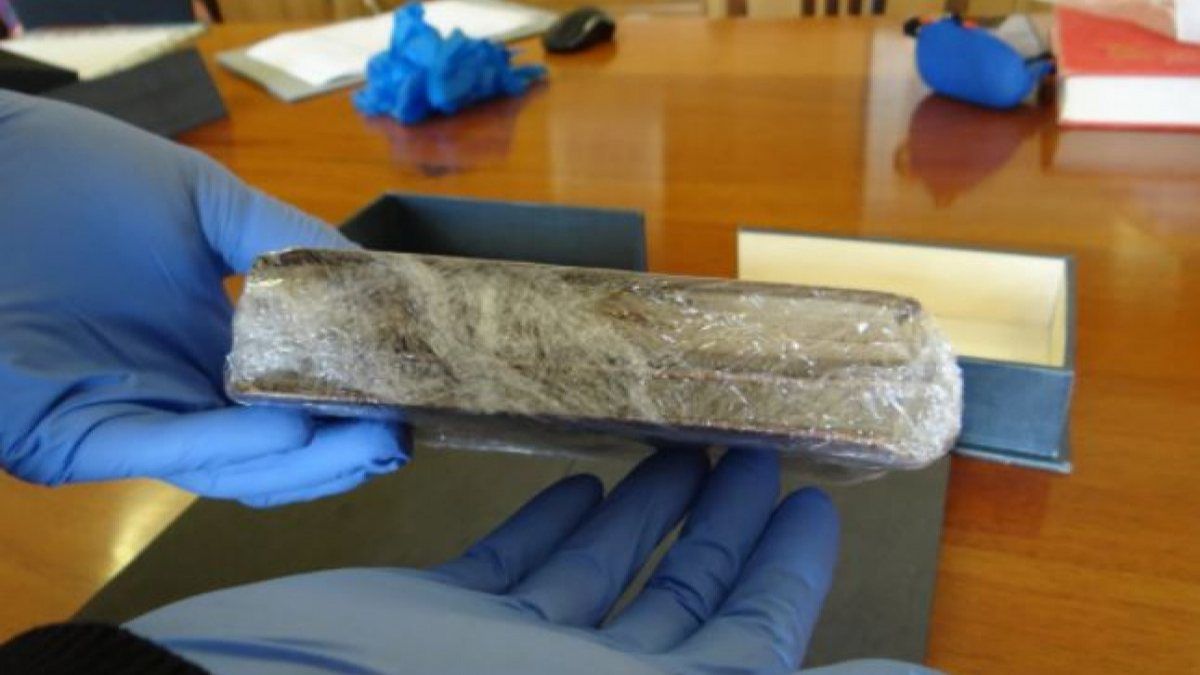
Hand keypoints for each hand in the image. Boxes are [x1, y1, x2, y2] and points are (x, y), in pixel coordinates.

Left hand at [0, 91, 406, 505]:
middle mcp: (173, 392)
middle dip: (338, 452)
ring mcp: (128, 419)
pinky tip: (291, 427)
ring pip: (227, 467)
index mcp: (202, 344)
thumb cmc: (72, 179)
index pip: (287, 397)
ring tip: (367, 439)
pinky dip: (231, 445)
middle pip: (268, 450)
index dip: (347, 405)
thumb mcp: (200, 202)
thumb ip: (280, 239)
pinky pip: (163, 452)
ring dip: (301, 463)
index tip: (408, 396)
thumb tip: (371, 276)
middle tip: (400, 437)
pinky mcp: (75, 437)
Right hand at [128, 448, 840, 673]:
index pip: (750, 638)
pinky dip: (546, 521)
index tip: (815, 503)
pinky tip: (573, 478)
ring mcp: (509, 655)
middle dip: (718, 514)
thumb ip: (762, 672)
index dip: (789, 573)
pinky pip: (509, 566)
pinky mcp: (436, 619)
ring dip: (638, 501)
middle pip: (677, 595)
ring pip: (597, 571)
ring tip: (674, 440)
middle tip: (748, 443)